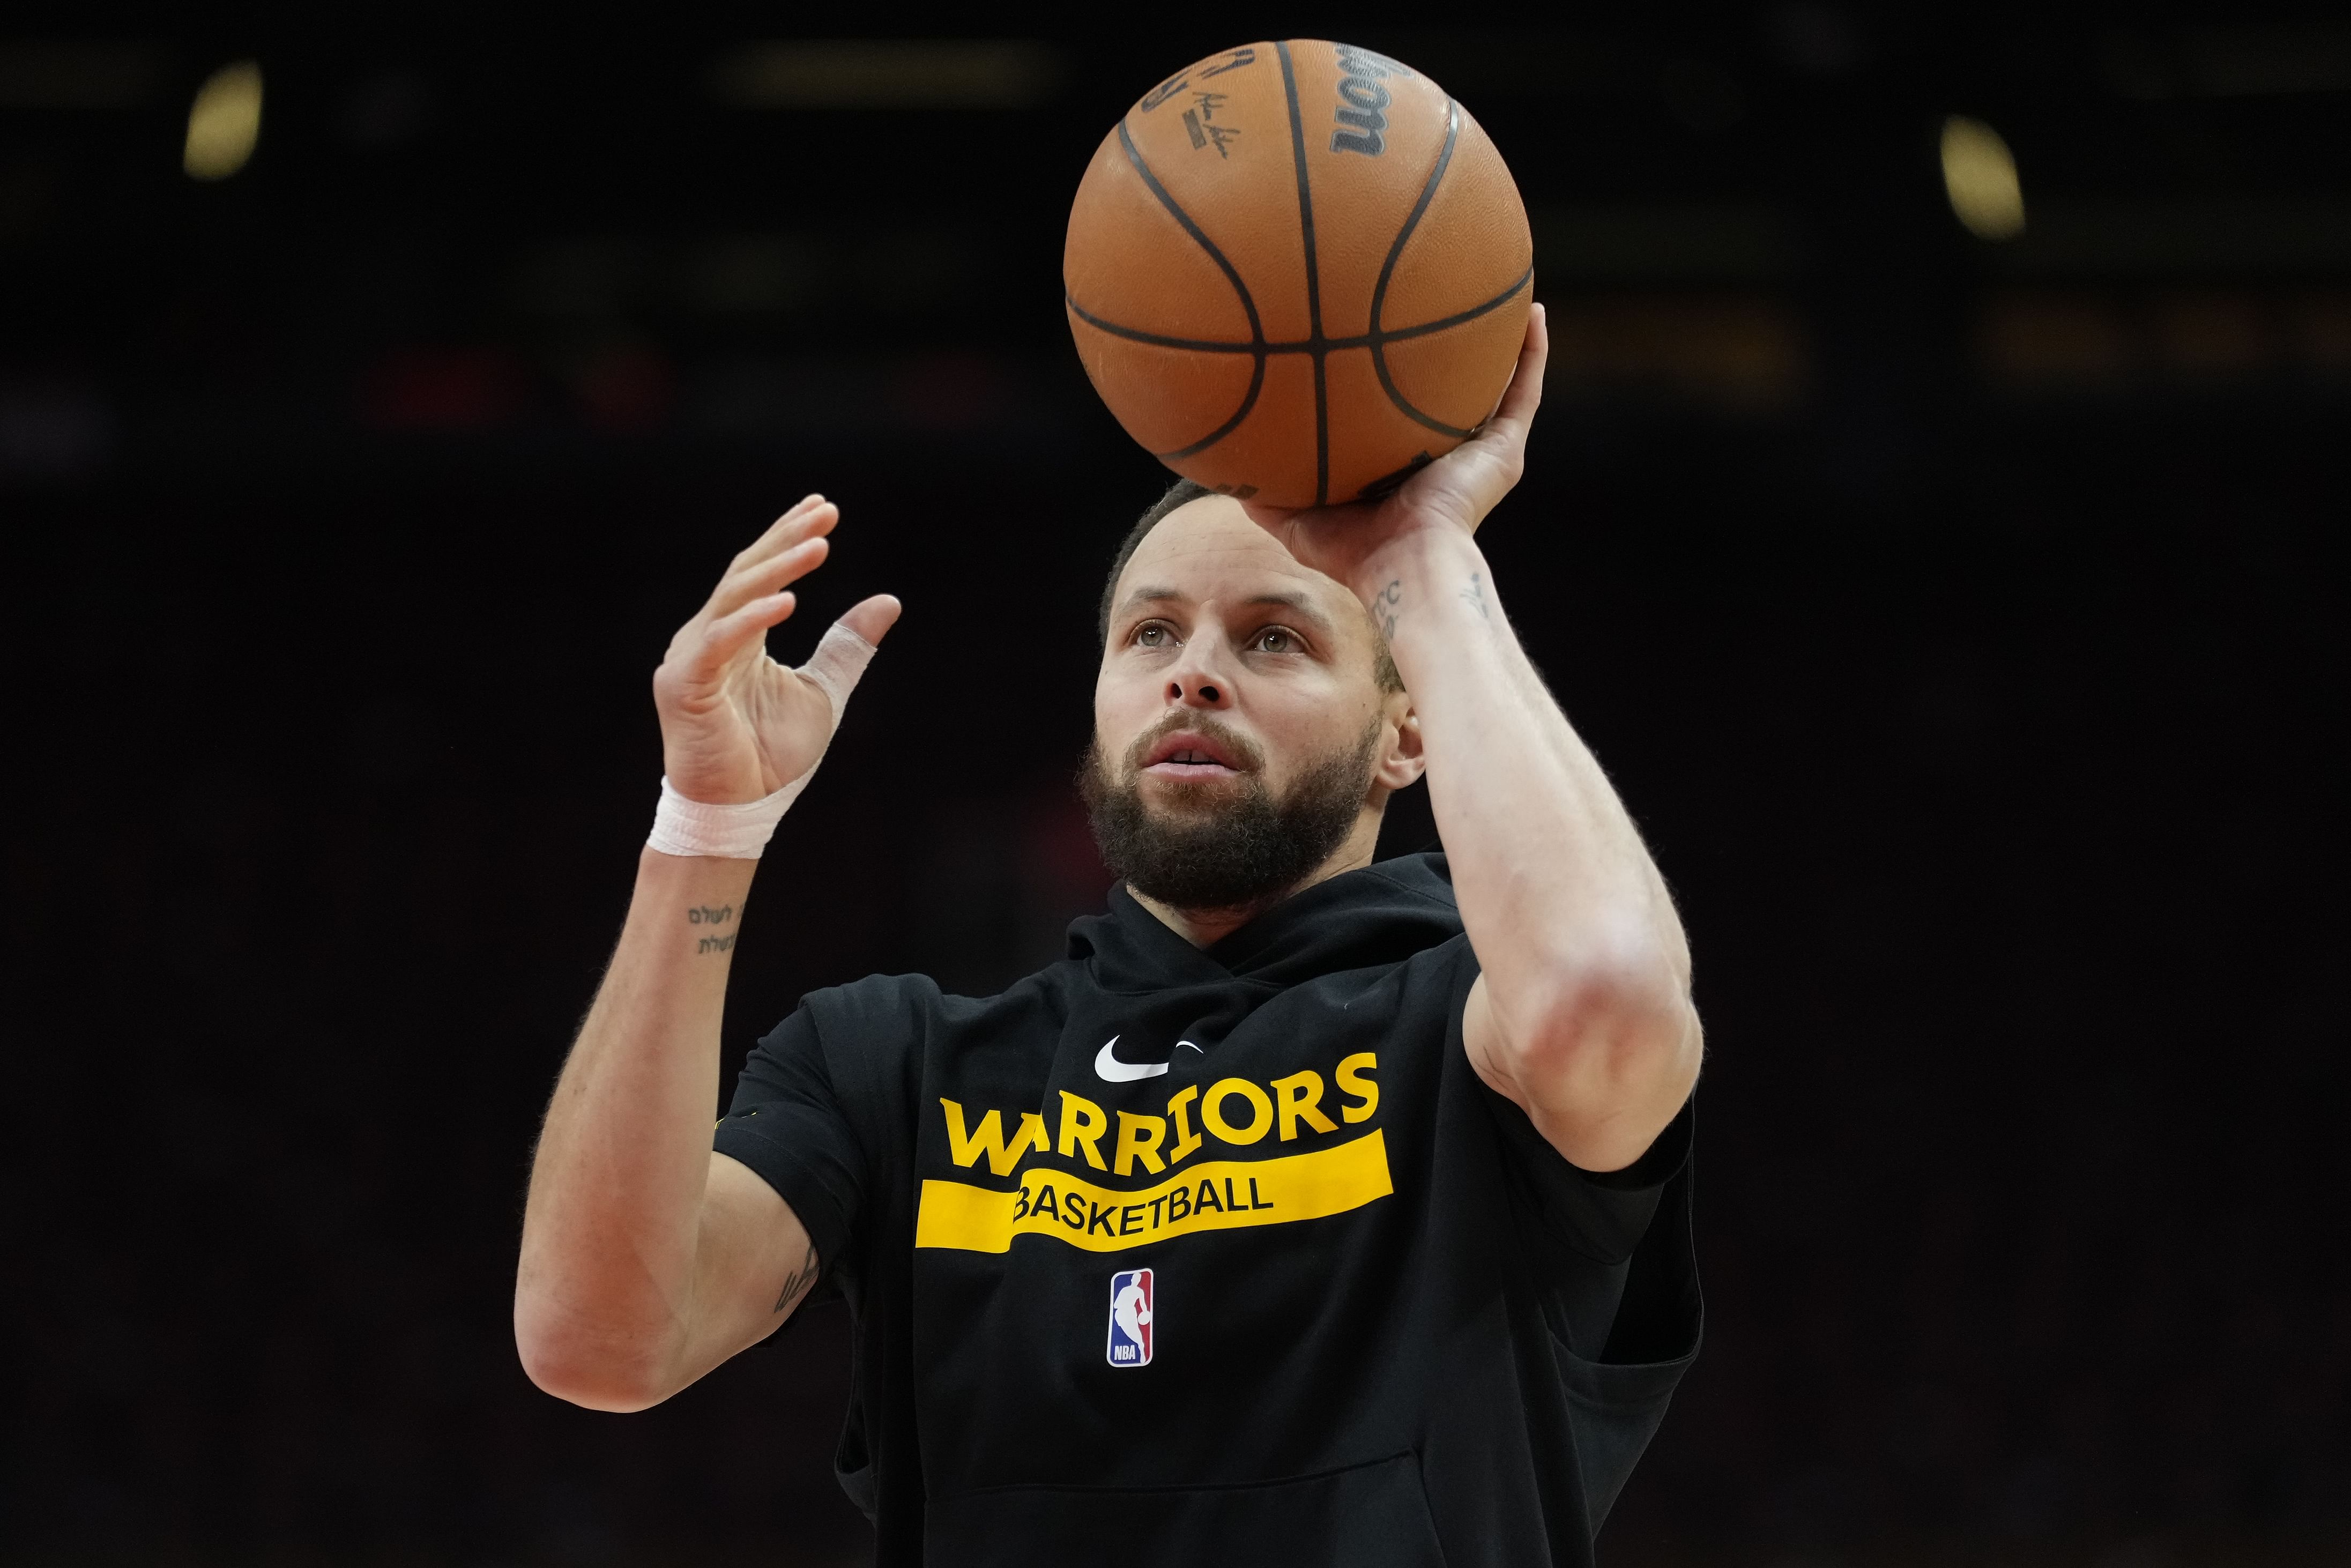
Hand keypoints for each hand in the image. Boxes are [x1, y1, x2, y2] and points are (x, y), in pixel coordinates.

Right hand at [651, 496, 901, 804]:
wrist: (739, 812)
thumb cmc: (772, 758)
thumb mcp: (826, 690)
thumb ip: (849, 645)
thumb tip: (889, 600)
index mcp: (736, 635)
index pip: (761, 573)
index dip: (788, 538)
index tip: (823, 508)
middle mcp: (707, 637)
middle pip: (747, 573)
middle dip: (786, 540)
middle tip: (825, 513)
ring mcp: (691, 658)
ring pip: (734, 597)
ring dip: (778, 569)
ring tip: (818, 546)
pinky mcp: (685, 685)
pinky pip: (721, 642)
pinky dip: (754, 619)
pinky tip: (790, 602)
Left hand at [1242, 303, 1547, 599]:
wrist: (1403, 566)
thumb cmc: (1353, 552)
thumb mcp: (1296, 518)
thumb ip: (1265, 491)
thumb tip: (1224, 465)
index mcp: (1403, 467)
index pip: (1401, 415)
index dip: (1394, 381)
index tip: (1378, 337)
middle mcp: (1445, 454)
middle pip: (1451, 393)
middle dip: (1449, 355)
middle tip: (1438, 302)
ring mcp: (1479, 452)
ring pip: (1497, 386)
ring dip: (1502, 343)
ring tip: (1501, 291)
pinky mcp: (1503, 452)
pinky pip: (1523, 392)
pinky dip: (1533, 353)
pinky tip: (1535, 311)